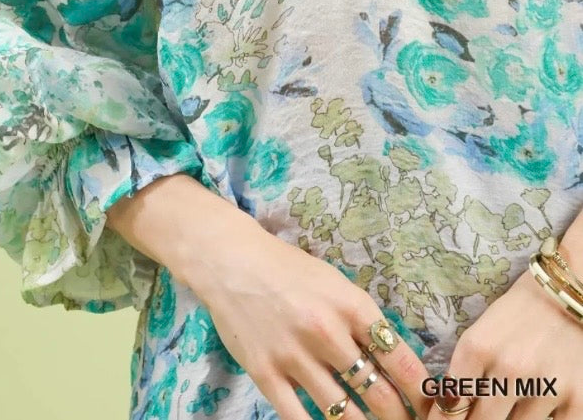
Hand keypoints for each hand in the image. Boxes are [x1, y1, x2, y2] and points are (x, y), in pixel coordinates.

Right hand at [191, 224, 434, 419]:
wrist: (231, 260)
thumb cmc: (288, 269)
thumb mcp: (335, 283)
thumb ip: (362, 320)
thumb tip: (394, 360)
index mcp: (351, 305)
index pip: (400, 359)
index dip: (422, 391)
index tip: (433, 406)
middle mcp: (327, 332)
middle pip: (379, 394)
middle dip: (399, 417)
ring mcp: (295, 356)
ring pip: (344, 413)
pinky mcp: (266, 374)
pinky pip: (299, 419)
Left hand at [425, 268, 582, 419]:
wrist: (566, 295)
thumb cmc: (519, 313)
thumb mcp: (482, 332)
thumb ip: (466, 371)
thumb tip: (452, 409)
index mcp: (477, 348)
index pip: (452, 404)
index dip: (450, 418)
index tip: (454, 418)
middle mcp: (508, 368)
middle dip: (484, 418)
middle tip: (491, 407)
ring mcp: (544, 385)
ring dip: (516, 417)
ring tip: (523, 393)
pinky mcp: (577, 400)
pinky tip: (547, 402)